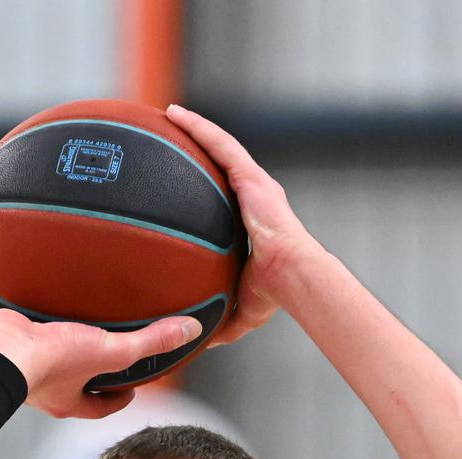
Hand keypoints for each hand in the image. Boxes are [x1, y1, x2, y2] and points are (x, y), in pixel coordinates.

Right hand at [0, 310, 197, 418]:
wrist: (0, 352)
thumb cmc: (50, 363)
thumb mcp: (111, 352)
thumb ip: (150, 343)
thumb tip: (190, 331)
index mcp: (70, 398)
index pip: (102, 404)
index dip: (119, 396)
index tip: (131, 386)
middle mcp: (46, 387)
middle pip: (73, 382)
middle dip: (86, 372)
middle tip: (100, 352)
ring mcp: (22, 367)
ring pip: (42, 361)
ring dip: (53, 348)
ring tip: (65, 326)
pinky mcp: (4, 343)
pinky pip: (11, 335)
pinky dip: (15, 326)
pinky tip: (21, 307)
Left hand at [166, 104, 319, 346]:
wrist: (293, 277)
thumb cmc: (274, 294)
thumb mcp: (241, 307)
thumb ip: (220, 319)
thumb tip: (198, 341)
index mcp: (251, 219)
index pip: (224, 195)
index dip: (205, 182)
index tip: (183, 177)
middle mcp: (253, 195)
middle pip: (220, 163)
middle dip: (198, 146)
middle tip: (170, 136)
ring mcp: (254, 183)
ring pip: (219, 145)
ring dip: (194, 127)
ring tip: (168, 114)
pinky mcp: (252, 177)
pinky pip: (220, 144)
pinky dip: (198, 128)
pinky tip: (175, 115)